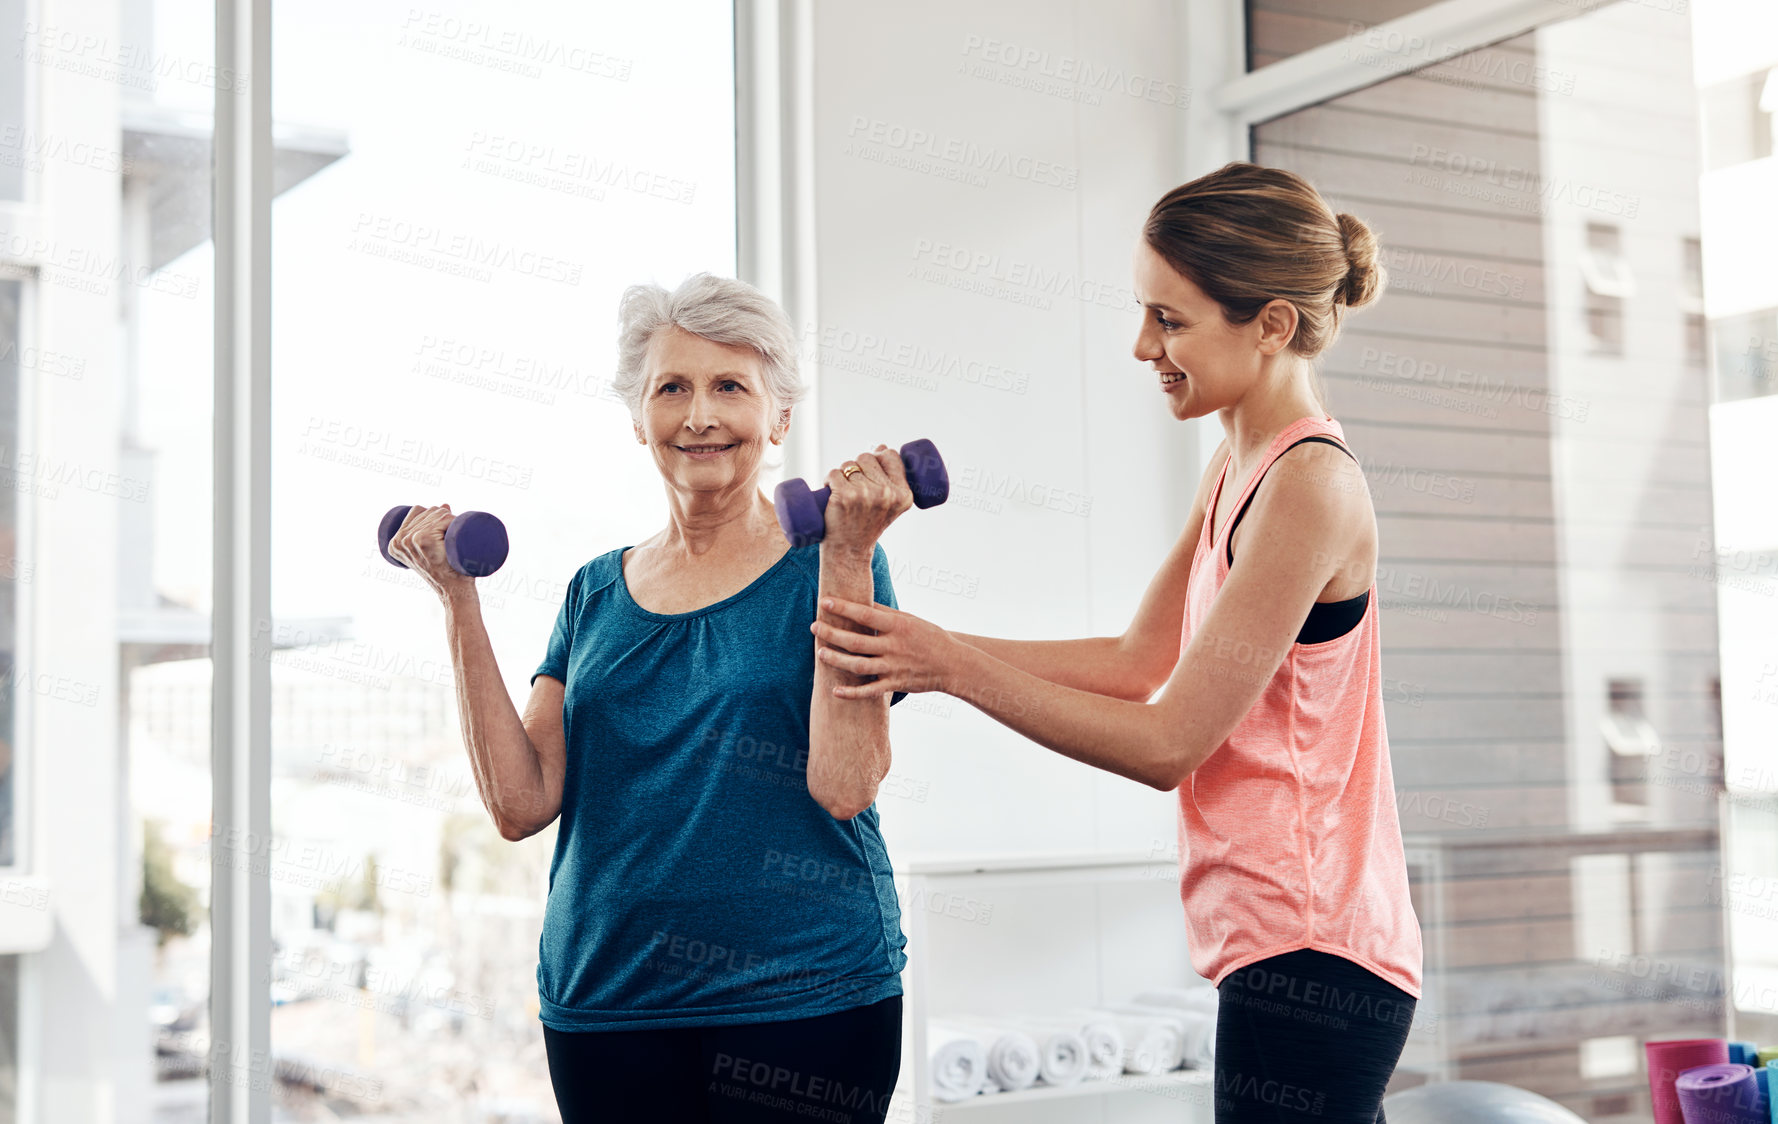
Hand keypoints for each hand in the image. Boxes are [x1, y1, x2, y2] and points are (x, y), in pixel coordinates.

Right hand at [387, 504, 476, 601]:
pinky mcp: (424, 539)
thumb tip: (444, 504)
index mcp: (395, 543)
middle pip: (428, 510)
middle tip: (451, 537)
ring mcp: (411, 539)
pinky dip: (455, 521)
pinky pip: (444, 518)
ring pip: (438, 513)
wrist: (455, 590)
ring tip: (454, 539)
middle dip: (445, 517)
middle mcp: (400, 540)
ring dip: (452, 520)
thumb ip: (429, 530)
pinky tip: (456, 533)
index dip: (434, 515)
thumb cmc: (446, 570)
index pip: (417, 510)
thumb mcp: (431, 550)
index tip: (443, 531)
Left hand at [810, 596, 963, 698]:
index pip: (864, 614)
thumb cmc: (929, 637)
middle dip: (832, 634)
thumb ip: (885, 612)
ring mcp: (893, 667)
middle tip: (814, 627)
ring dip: (836, 660)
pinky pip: (869, 691)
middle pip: (856, 641)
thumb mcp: (910, 619)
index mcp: (897, 626)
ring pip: (858, 665)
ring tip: (820, 653)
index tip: (824, 602)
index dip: (843, 608)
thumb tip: (862, 600)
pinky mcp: (895, 684)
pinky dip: (851, 693)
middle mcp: (893, 646)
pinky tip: (835, 691)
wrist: (952, 664)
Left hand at [821, 445, 912, 551]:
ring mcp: (865, 495)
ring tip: (844, 493)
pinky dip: (828, 480)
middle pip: (867, 457)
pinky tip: (831, 492)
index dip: (878, 457)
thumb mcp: (889, 504)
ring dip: (842, 474)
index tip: (871, 471)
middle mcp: (887, 494)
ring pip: (848, 465)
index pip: (890, 455)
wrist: (849, 551)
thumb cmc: (867, 525)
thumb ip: (891, 478)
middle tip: (855, 487)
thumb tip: (881, 447)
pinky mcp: (844, 497)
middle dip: (858, 466)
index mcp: (903, 494)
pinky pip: (833, 473)